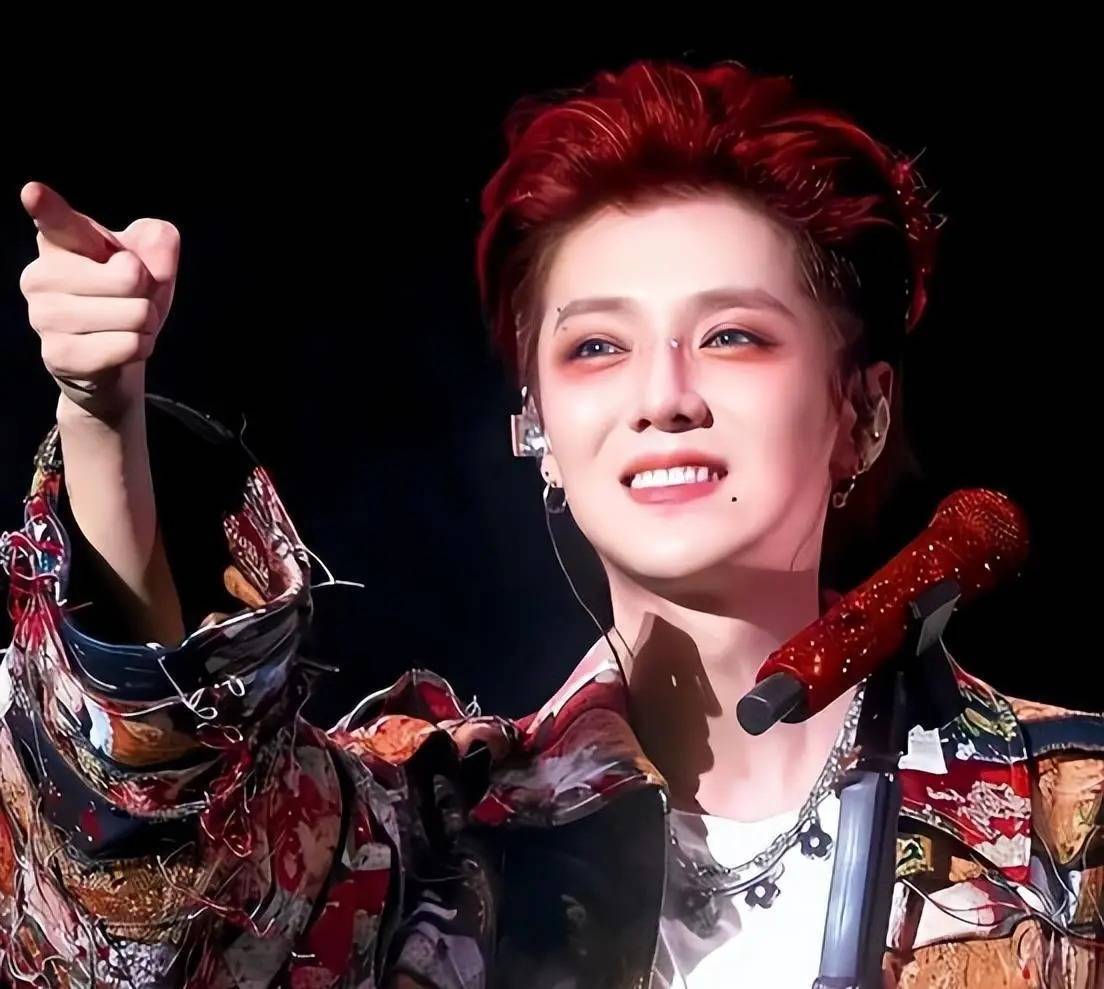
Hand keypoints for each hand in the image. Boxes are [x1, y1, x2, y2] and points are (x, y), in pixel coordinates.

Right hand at [19, 181, 179, 418]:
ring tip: (125, 324)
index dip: (46, 206)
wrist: (116, 354)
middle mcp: (40, 275)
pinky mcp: (58, 355)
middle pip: (130, 276)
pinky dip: (141, 346)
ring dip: (146, 322)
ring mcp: (43, 317)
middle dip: (147, 292)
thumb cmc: (128, 297)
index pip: (56, 221)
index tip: (34, 193)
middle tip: (129, 299)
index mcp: (61, 242)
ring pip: (134, 313)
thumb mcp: (152, 263)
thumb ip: (157, 244)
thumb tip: (145, 250)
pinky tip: (120, 346)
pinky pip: (129, 346)